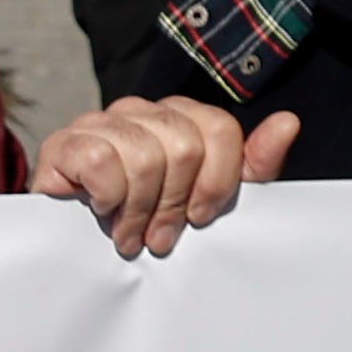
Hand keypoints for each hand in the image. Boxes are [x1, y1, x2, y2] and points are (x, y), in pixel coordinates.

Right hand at [31, 98, 299, 256]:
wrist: (74, 241)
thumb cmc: (149, 216)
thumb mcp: (209, 196)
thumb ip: (253, 164)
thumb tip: (288, 122)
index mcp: (181, 116)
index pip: (220, 130)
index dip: (216, 182)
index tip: (200, 217)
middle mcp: (141, 110)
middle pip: (184, 146)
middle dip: (174, 203)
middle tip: (159, 236)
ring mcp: (100, 121)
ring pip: (144, 157)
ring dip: (139, 210)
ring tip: (130, 234)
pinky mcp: (63, 142)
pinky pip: (100, 160)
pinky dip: (107, 197)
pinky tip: (102, 212)